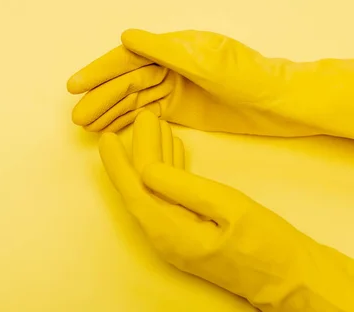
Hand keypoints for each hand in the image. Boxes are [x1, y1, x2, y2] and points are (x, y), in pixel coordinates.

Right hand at [68, 29, 353, 137]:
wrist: (280, 105)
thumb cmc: (250, 78)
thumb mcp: (209, 63)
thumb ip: (167, 51)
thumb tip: (127, 37)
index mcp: (175, 47)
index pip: (129, 57)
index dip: (100, 70)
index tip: (75, 84)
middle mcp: (169, 64)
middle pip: (126, 81)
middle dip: (100, 97)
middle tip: (76, 117)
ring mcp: (173, 87)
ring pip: (133, 99)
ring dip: (108, 111)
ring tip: (84, 126)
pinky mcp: (179, 109)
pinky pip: (145, 113)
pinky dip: (127, 121)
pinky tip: (109, 129)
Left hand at [100, 111, 353, 310]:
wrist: (292, 279)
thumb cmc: (266, 245)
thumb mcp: (227, 207)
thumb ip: (183, 187)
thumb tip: (146, 169)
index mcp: (169, 231)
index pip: (133, 190)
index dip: (117, 163)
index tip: (106, 137)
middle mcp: (164, 237)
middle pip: (143, 187)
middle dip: (140, 151)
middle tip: (143, 118)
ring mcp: (175, 238)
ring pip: (155, 191)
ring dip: (154, 158)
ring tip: (156, 126)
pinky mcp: (188, 234)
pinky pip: (169, 199)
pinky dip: (169, 173)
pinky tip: (171, 153)